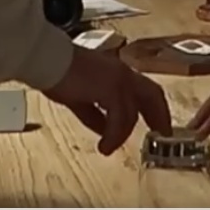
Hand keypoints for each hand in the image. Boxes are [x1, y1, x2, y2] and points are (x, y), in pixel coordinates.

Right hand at [39, 46, 174, 154]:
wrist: (48, 60)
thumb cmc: (58, 73)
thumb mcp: (80, 98)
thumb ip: (95, 114)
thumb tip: (105, 130)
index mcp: (117, 72)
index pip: (144, 89)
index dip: (154, 108)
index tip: (158, 125)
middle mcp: (123, 73)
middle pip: (152, 94)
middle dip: (159, 116)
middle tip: (161, 135)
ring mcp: (119, 80)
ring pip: (132, 112)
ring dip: (122, 134)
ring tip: (108, 148)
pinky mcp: (111, 89)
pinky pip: (119, 119)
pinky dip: (113, 136)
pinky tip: (104, 145)